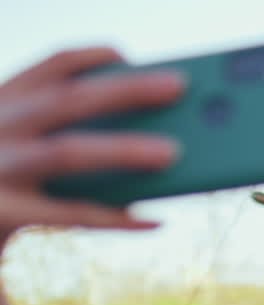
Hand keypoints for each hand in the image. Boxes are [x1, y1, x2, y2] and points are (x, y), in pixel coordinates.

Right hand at [0, 47, 183, 247]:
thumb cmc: (9, 185)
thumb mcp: (23, 147)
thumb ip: (66, 136)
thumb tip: (155, 142)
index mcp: (4, 102)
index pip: (53, 66)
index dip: (94, 58)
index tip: (131, 56)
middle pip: (69, 100)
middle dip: (127, 90)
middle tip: (179, 85)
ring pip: (68, 152)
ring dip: (124, 149)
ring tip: (173, 152)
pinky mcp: (6, 212)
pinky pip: (73, 215)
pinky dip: (118, 218)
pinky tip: (155, 221)